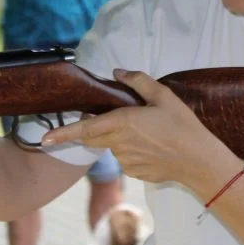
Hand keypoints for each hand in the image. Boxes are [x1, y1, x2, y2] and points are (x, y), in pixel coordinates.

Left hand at [42, 69, 240, 195]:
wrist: (199, 161)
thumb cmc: (183, 126)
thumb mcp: (164, 96)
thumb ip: (139, 81)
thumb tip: (118, 71)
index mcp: (123, 123)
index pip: (85, 129)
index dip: (63, 133)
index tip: (44, 139)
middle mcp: (119, 144)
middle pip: (93, 137)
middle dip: (92, 128)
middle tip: (113, 117)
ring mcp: (125, 161)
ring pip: (110, 147)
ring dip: (117, 138)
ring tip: (146, 131)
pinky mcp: (134, 173)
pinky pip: (124, 158)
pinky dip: (131, 150)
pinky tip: (152, 146)